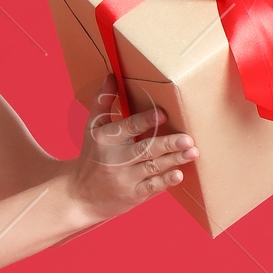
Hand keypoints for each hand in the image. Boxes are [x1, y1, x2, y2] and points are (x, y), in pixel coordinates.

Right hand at [64, 73, 194, 225]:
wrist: (79, 196)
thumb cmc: (90, 157)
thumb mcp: (91, 129)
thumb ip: (102, 103)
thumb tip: (112, 76)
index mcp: (105, 140)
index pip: (127, 128)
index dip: (145, 121)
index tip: (162, 114)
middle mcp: (115, 159)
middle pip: (144, 150)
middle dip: (167, 144)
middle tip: (187, 138)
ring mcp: (125, 179)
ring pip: (153, 167)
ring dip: (174, 160)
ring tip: (193, 152)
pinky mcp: (133, 195)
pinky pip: (151, 188)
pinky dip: (165, 181)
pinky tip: (179, 174)